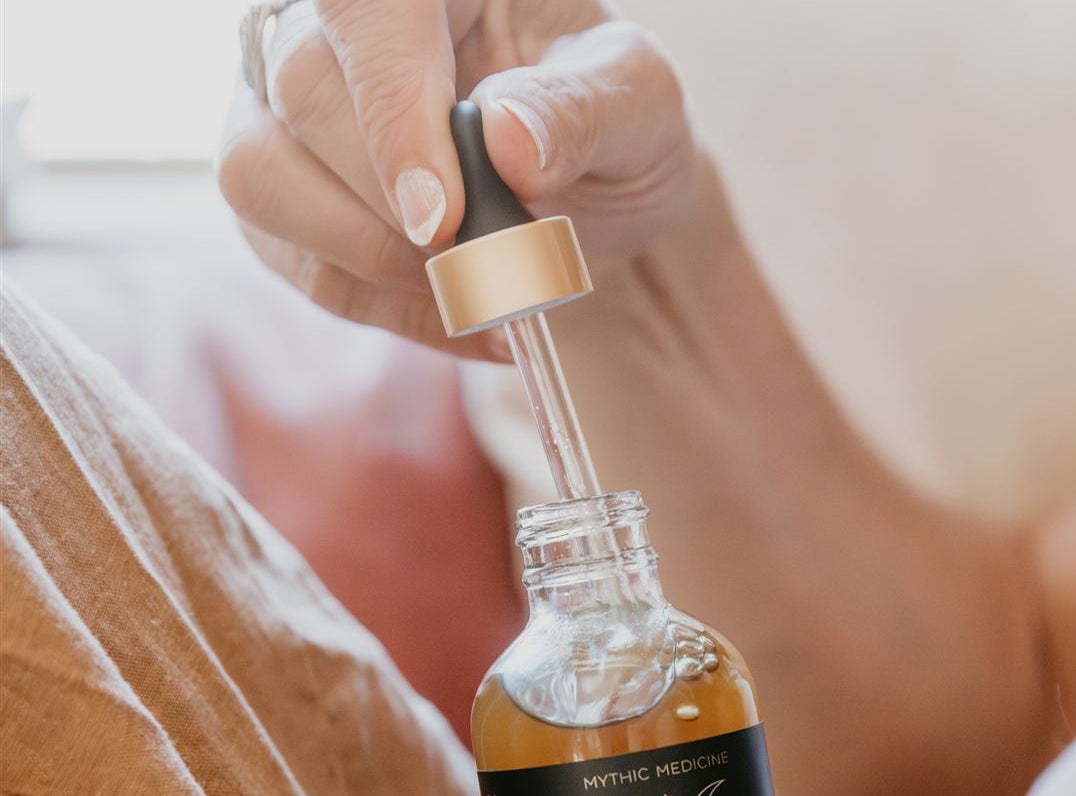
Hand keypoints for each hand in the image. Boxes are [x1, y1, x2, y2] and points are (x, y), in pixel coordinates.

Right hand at [218, 0, 694, 356]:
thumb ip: (583, 111)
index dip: (391, 113)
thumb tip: (505, 137)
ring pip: (261, 175)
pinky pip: (296, 263)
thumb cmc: (611, 128)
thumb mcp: (640, 108)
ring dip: (377, 259)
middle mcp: (331, 22)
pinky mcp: (278, 194)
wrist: (596, 199)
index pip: (365, 10)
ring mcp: (282, 102)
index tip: (441, 218)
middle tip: (498, 259)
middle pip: (302, 94)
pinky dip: (389, 309)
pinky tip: (468, 313)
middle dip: (398, 207)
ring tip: (481, 286)